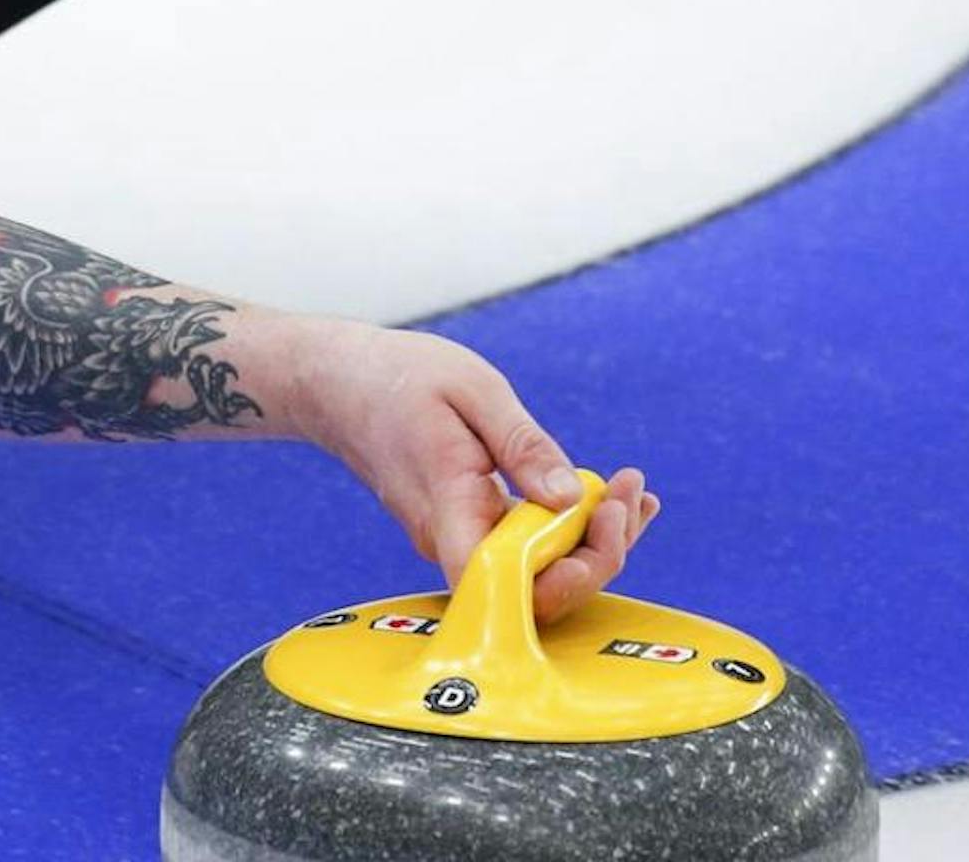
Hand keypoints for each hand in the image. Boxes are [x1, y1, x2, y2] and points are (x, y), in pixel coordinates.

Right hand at [277, 318, 658, 622]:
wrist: (337, 384)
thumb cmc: (395, 380)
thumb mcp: (472, 391)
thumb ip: (523, 447)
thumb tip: (569, 500)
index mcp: (448, 514)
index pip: (514, 586)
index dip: (573, 571)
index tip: (603, 509)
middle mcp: (452, 542)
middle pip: (538, 589)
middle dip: (602, 550)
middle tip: (629, 491)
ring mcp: (460, 539)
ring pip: (537, 569)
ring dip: (594, 539)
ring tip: (631, 491)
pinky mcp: (468, 527)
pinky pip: (526, 545)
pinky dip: (571, 525)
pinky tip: (603, 497)